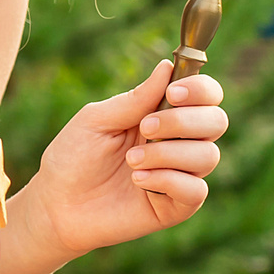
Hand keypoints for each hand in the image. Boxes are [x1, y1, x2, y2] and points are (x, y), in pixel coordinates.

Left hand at [13, 60, 226, 266]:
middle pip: (217, 121)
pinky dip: (168, 180)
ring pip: (208, 155)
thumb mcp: (97, 119)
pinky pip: (196, 190)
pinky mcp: (175, 207)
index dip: (201, 90)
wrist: (56, 204)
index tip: (173, 93)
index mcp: (163, 114)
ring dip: (168, 153)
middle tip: (144, 128)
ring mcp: (179, 174)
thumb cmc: (73, 157)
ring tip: (131, 160)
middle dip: (183, 121)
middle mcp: (179, 142)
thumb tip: (168, 67)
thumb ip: (135, 99)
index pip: (207, 95)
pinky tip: (138, 181)